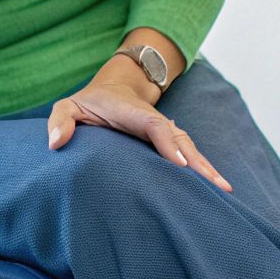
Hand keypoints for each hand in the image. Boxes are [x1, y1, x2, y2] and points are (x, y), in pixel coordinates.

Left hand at [45, 59, 232, 191]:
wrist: (114, 87)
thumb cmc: (90, 103)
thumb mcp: (68, 106)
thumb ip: (61, 120)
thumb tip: (56, 143)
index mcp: (133, 113)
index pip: (154, 126)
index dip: (167, 143)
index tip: (179, 165)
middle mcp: (155, 121)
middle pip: (180, 140)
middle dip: (197, 163)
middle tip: (213, 186)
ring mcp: (166, 130)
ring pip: (190, 149)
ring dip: (206, 169)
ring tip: (223, 191)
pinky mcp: (170, 140)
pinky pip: (190, 155)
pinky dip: (205, 169)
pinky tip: (219, 188)